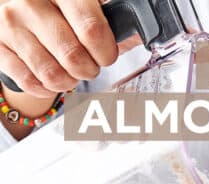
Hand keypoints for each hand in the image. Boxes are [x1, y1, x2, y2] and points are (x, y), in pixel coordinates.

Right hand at [0, 0, 128, 97]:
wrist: (11, 4)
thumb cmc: (55, 6)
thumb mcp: (80, 2)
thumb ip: (105, 17)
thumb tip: (135, 34)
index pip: (91, 30)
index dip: (105, 52)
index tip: (106, 55)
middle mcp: (31, 1)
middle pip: (73, 57)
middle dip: (88, 70)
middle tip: (88, 66)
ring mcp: (11, 23)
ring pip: (52, 74)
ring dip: (68, 82)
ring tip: (70, 72)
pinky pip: (29, 82)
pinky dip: (46, 88)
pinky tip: (51, 79)